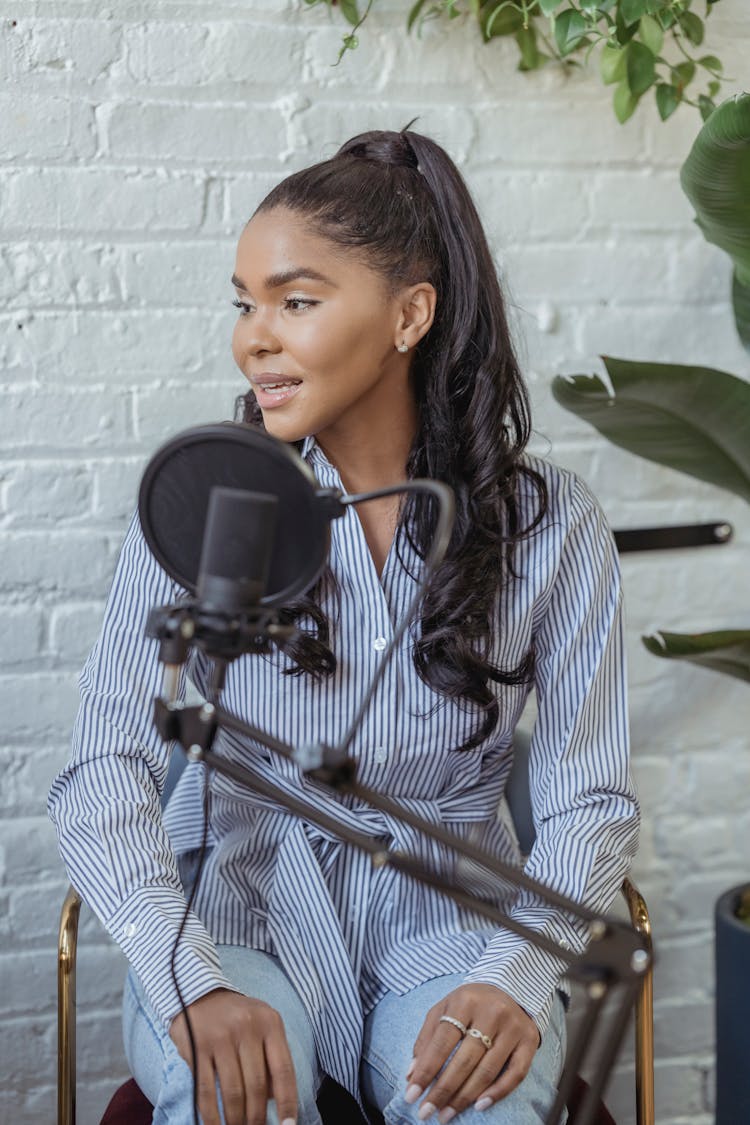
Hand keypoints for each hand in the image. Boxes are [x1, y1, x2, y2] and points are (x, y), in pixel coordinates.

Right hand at [169, 988, 297, 1124]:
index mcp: (270, 1023)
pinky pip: (206, 1090)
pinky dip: (211, 1115)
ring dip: (236, 1120)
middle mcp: (247, 1028)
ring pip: (233, 1092)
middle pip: (257, 1086)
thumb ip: (271, 1057)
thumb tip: (275, 1098)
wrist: (199, 994)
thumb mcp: (262, 1026)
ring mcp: (221, 1037)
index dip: (288, 1101)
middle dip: (257, 1117)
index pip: (284, 1069)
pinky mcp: (197, 1048)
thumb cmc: (238, 1016)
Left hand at [404, 983, 539, 1121]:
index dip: (426, 1071)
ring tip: (446, 1114)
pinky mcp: (529, 1040)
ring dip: (464, 1098)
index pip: (442, 1042)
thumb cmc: (470, 1004)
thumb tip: (412, 1074)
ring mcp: (513, 1027)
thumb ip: (427, 1038)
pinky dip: (497, 1093)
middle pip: (464, 1060)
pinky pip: (515, 1074)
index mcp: (464, 1001)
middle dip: (443, 1090)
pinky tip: (479, 1106)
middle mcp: (491, 1012)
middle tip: (427, 1112)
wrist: (509, 988)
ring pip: (487, 1071)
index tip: (411, 1095)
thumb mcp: (444, 1009)